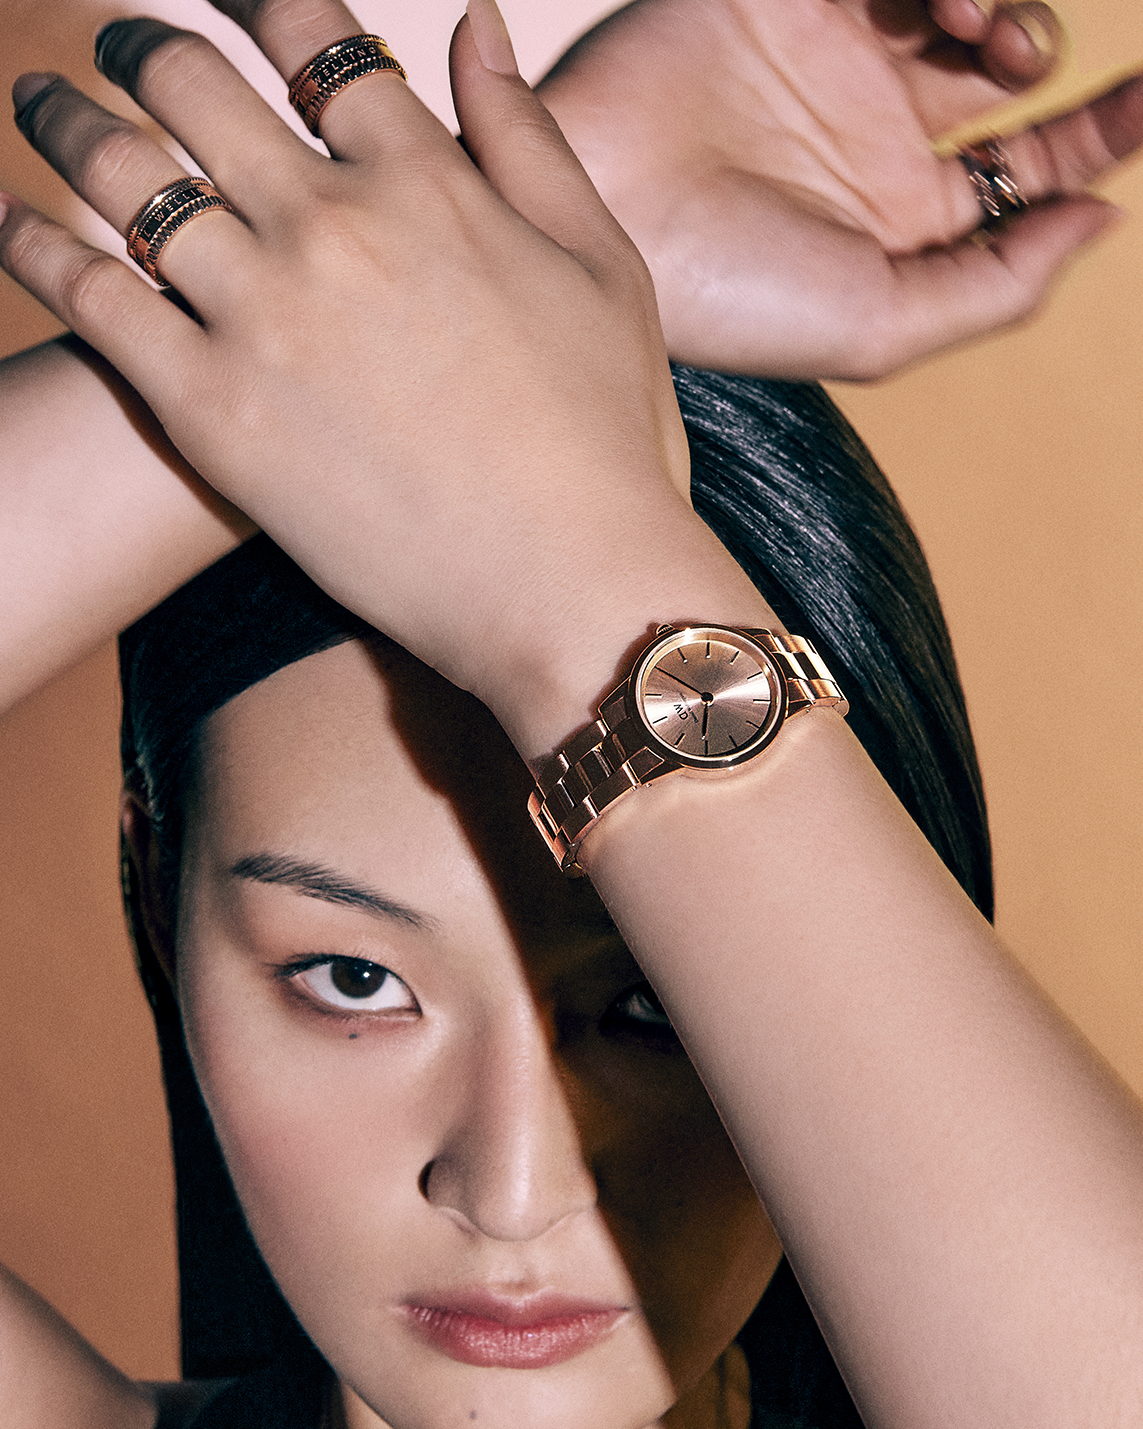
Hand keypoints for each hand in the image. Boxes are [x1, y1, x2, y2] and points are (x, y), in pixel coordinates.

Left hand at [0, 0, 772, 759]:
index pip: (313, 39)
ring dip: (62, 116)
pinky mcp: (208, 411)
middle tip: (114, 42)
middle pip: (192, 82)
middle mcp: (331, 224)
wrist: (567, 586)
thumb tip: (472, 24)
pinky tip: (4, 218)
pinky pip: (88, 297)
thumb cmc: (605, 437)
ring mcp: (261, 314)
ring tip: (39, 101)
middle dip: (138, 43)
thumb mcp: (601, 269)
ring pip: (120, 172)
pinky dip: (29, 244)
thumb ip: (530, 140)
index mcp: (428, 181)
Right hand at [538, 0, 1142, 378]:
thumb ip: (1000, 284)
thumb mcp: (883, 326)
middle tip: (1093, 83)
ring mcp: (839, 60)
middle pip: (1010, 80)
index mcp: (897, 226)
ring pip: (969, 5)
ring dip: (1013, 16)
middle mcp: (877, 140)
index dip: (1101, 145)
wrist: (610, 219)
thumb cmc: (729, 298)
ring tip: (990, 41)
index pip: (1023, 176)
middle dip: (1063, 72)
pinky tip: (953, 10)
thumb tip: (1100, 220)